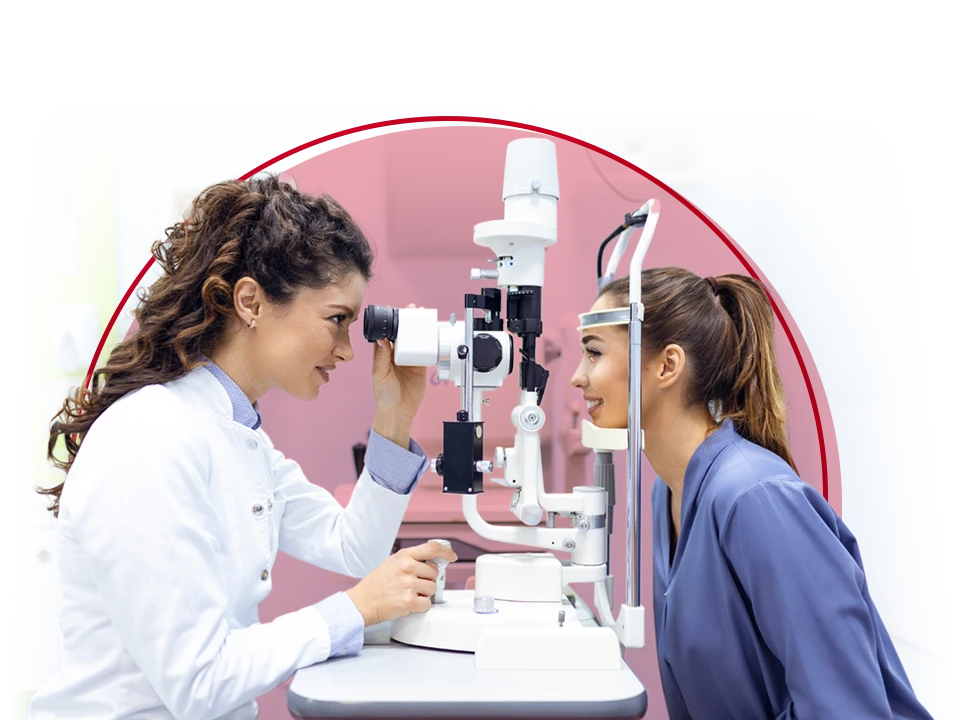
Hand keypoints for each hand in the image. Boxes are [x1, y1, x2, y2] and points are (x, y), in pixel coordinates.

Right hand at [345, 541, 457, 625]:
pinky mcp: (409, 601)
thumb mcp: (392, 563)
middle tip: (413, 585)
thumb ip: (412, 560)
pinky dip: (420, 606)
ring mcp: (408, 584)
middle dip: (428, 580)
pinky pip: (426, 604)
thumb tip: (432, 562)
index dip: (446, 552)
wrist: (362, 602)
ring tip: (407, 594)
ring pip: (432, 589)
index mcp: (404, 556)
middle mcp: (407, 567)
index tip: (452, 556)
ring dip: (424, 594)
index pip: (432, 548)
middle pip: (435, 573)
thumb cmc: (376, 584)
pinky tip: (408, 603)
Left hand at [371, 304, 426, 445]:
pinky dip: (427, 343)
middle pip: (401, 333)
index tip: (391, 310)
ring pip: (413, 340)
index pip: (385, 333)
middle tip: (411, 310)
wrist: (398, 410)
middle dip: (405, 321)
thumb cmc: (384, 395)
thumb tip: (381, 340)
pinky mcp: (419, 366)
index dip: (388, 321)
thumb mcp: (380, 374)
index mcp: (382, 354)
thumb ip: (381, 357)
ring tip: (421, 318)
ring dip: (417, 329)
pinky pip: (424, 351)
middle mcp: (395, 355)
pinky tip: (430, 335)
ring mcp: (408, 359)